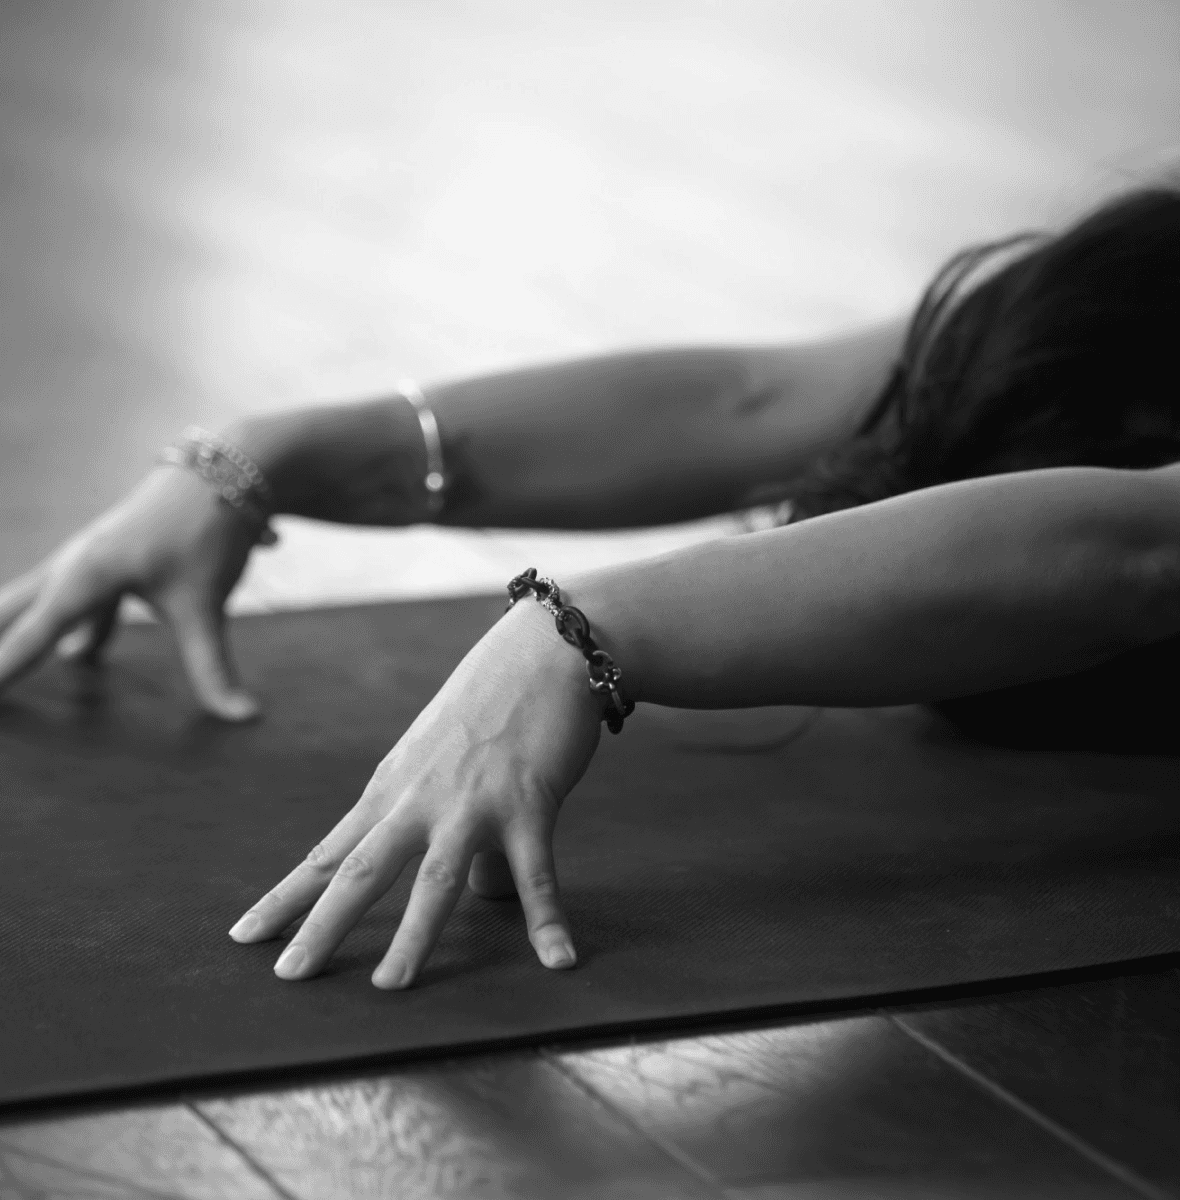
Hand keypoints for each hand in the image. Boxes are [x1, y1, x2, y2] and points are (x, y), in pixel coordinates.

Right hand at [0, 466, 265, 720]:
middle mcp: (78, 560)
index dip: (2, 669)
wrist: (231, 469)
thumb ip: (214, 667)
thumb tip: (245, 718)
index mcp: (88, 573)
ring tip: (5, 667)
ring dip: (19, 629)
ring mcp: (94, 554)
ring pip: (41, 599)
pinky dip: (71, 625)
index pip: (33, 634)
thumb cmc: (210, 530)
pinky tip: (84, 655)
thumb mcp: (208, 605)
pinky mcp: (117, 555)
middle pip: (16, 609)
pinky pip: (80, 597)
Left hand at [228, 598, 605, 987]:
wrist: (541, 651)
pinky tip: (557, 959)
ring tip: (390, 986)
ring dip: (414, 936)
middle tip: (289, 977)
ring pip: (436, 878)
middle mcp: (420, 798)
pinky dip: (547, 919)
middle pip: (361, 870)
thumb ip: (445, 821)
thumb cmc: (491, 702)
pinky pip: (537, 872)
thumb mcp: (441, 757)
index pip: (329, 853)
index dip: (287, 897)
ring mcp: (473, 801)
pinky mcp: (528, 802)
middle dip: (322, 925)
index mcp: (392, 788)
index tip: (244, 936)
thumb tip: (479, 888)